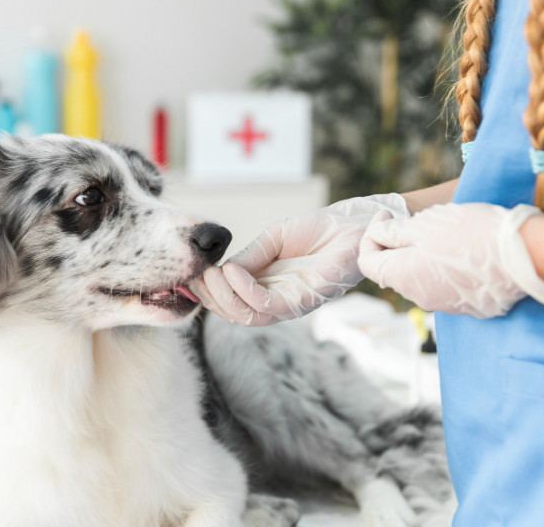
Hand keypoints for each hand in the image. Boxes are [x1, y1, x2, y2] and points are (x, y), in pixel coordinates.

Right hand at [189, 194, 408, 325]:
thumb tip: (220, 269)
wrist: (352, 227)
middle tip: (197, 274)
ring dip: (222, 297)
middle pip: (232, 314)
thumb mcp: (272, 238)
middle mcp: (274, 301)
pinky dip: (244, 290)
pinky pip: (265, 305)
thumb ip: (249, 256)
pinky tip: (233, 270)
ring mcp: (288, 304)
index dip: (206, 291)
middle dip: (209, 297)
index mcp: (264, 286)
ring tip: (213, 273)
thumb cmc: (318, 231)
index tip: (191, 273)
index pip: (228, 301)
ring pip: (245, 316)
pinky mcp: (302, 302)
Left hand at [357, 203, 543, 317]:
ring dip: (422, 258)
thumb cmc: (472, 233)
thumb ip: (394, 232)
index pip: (368, 262)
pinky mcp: (470, 307)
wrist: (526, 256)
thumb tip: (376, 234)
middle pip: (394, 271)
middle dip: (396, 246)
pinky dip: (447, 270)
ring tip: (441, 234)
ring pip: (422, 280)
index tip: (386, 216)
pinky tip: (465, 250)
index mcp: (402, 276)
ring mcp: (445, 305)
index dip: (370, 237)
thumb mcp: (425, 224)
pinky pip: (448, 287)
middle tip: (411, 221)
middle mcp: (419, 297)